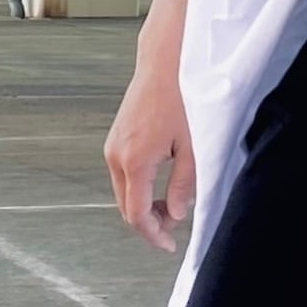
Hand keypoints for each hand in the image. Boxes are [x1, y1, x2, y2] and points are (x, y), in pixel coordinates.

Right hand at [103, 61, 196, 253]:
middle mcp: (116, 155)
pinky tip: (160, 183)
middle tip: (174, 227)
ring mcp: (113, 144)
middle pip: (126, 206)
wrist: (166, 61)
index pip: (137, 214)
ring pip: (123, 190)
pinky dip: (139, 186)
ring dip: (144, 204)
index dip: (154, 234)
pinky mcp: (116, 136)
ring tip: (172, 203)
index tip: (169, 244)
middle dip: (149, 222)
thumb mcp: (193, 147)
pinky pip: (123, 173)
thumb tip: (178, 213)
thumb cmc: (182, 97)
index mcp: (135, 161)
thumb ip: (184, 185)